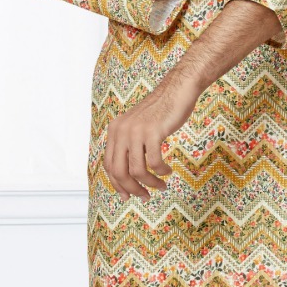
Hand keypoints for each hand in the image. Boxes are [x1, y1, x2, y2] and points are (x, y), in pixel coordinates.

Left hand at [102, 70, 200, 201]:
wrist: (177, 90)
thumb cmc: (161, 111)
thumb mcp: (138, 127)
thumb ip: (130, 144)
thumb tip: (130, 174)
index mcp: (115, 130)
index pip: (109, 166)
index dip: (117, 184)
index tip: (127, 195)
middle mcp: (121, 131)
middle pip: (119, 172)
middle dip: (132, 189)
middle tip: (144, 196)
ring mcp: (136, 131)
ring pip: (137, 170)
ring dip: (150, 183)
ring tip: (160, 186)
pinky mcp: (152, 132)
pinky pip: (154, 162)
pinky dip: (161, 171)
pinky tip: (168, 171)